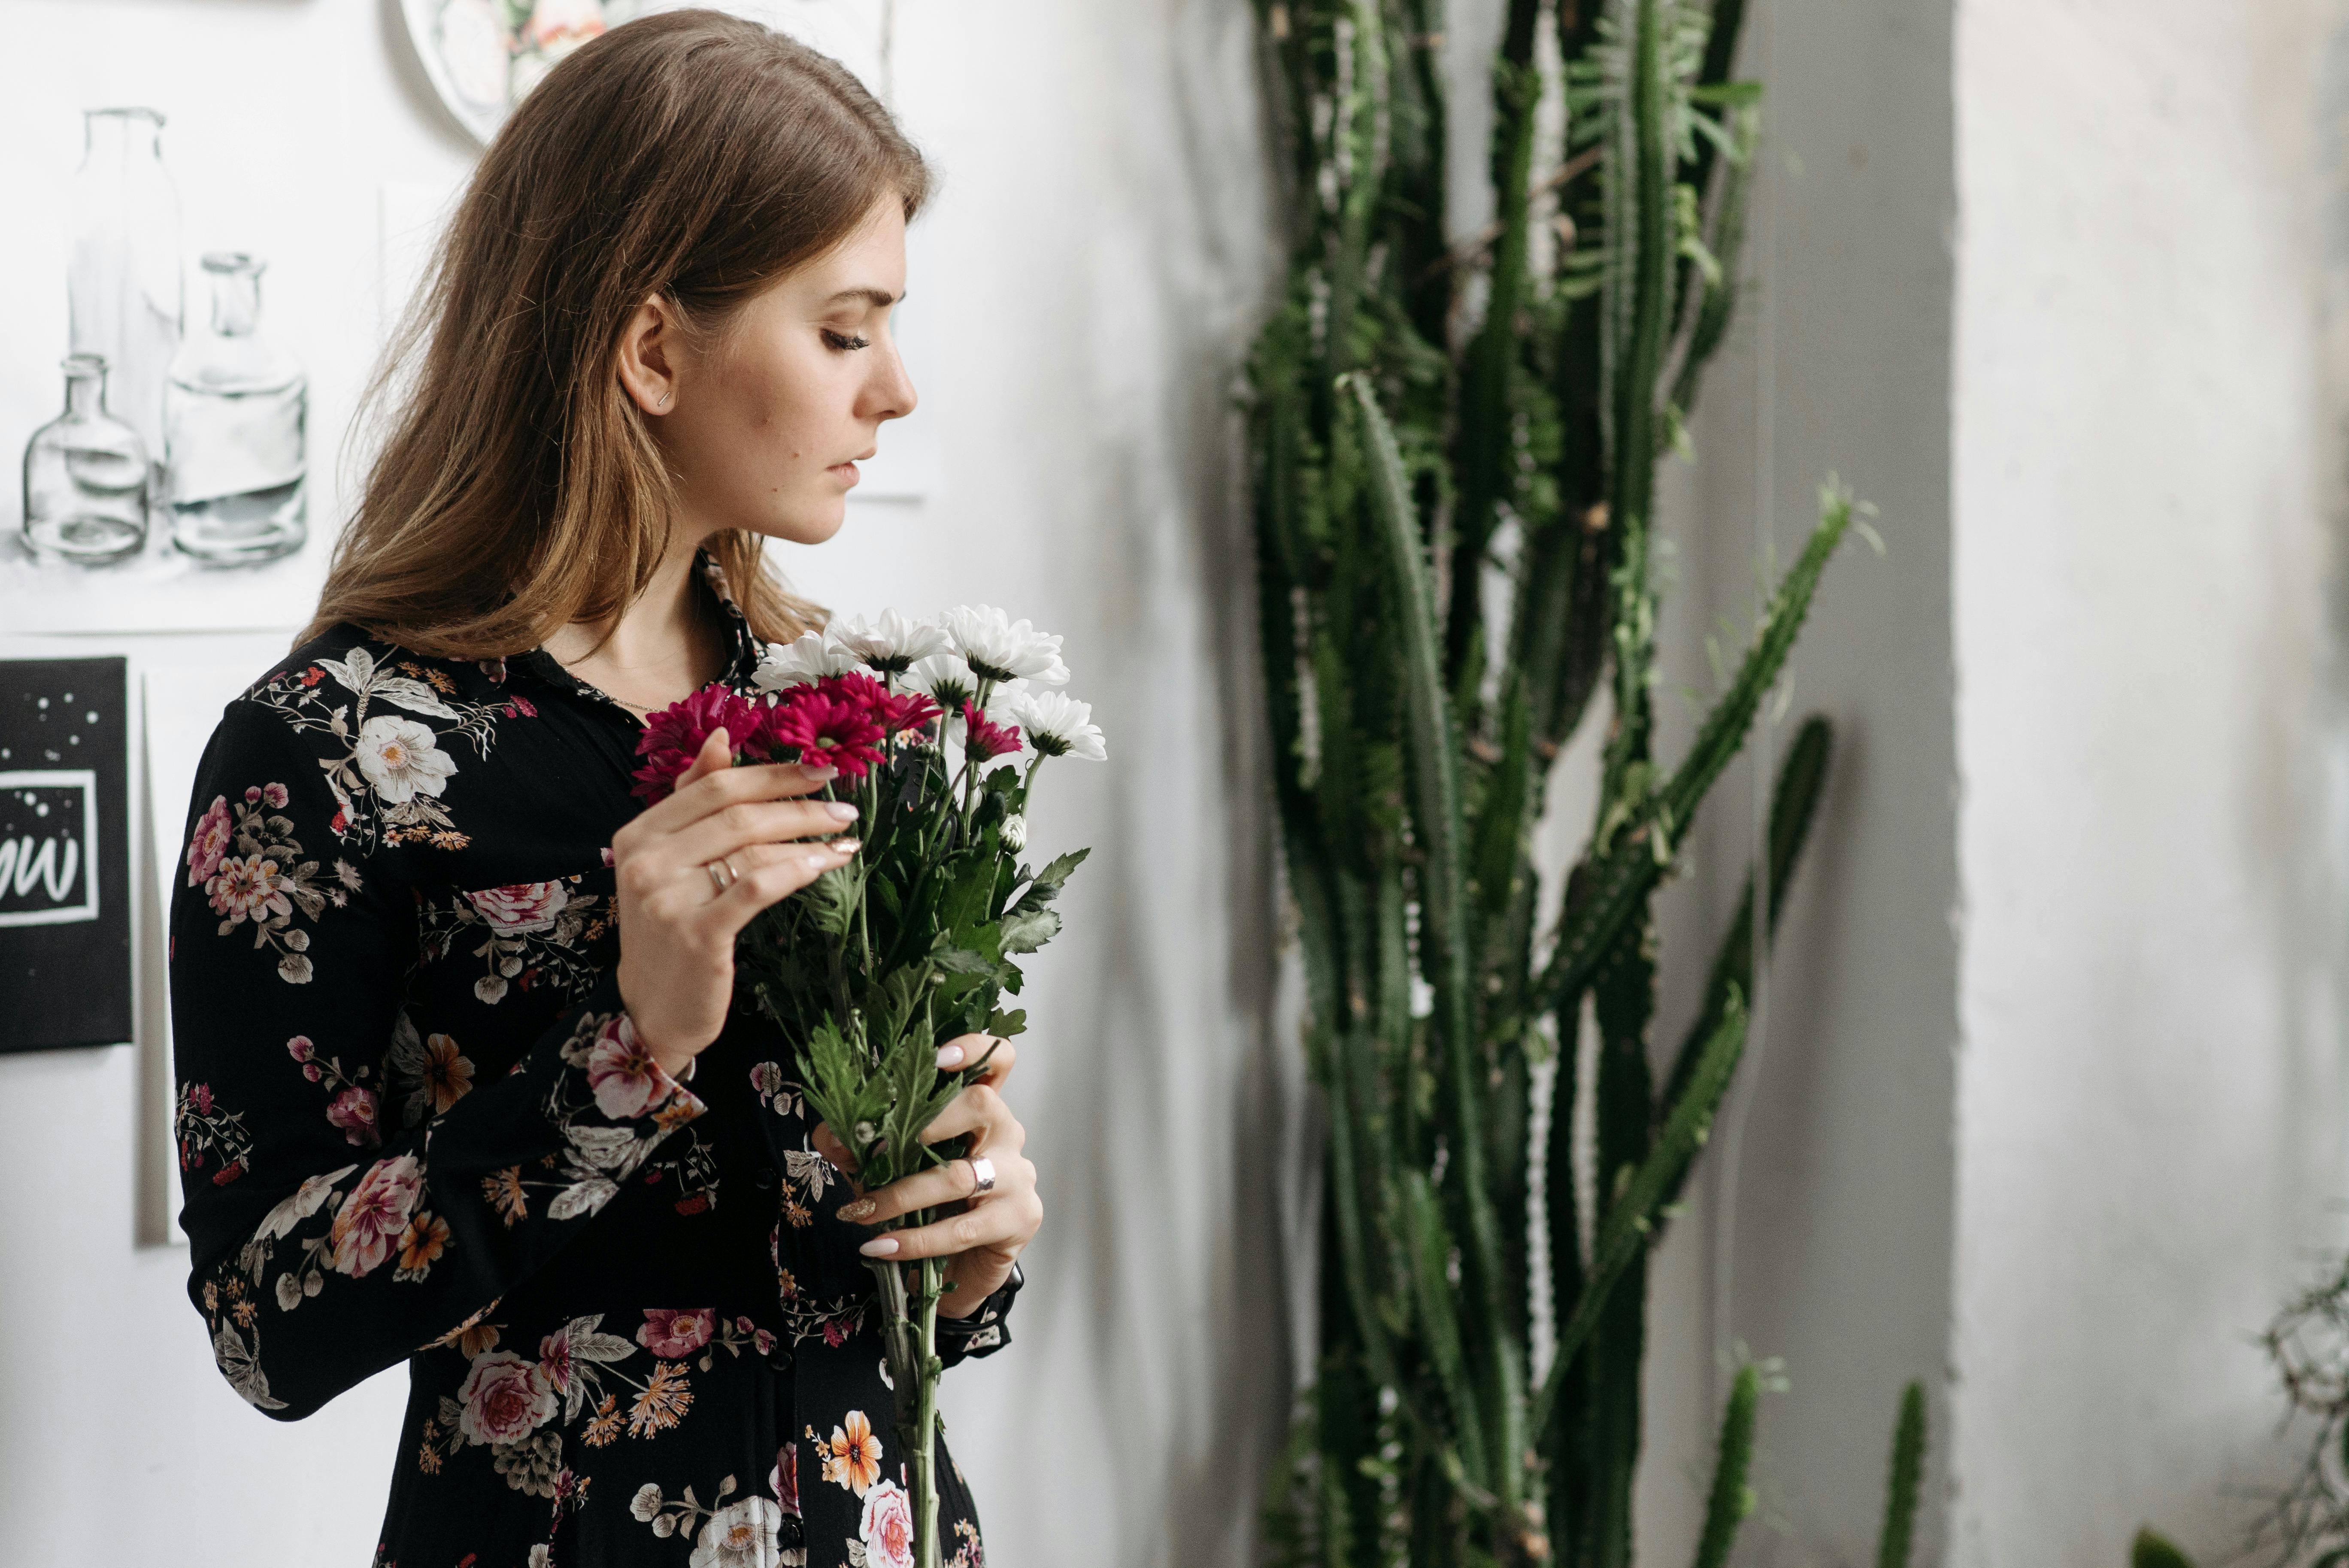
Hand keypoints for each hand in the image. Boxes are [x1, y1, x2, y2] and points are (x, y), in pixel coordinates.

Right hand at [610, 728, 859, 1078]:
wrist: (653, 1007)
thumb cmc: (671, 929)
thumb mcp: (670, 862)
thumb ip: (693, 802)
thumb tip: (720, 738)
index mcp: (639, 834)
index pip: (713, 786)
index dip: (771, 773)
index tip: (819, 769)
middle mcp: (645, 861)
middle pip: (737, 813)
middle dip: (798, 805)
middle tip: (842, 807)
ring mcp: (668, 898)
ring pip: (752, 848)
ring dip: (807, 838)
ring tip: (845, 839)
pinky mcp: (697, 934)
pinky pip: (757, 887)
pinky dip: (796, 870)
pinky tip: (824, 865)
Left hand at [812, 1034, 1041, 1317]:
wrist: (964, 1270)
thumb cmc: (933, 1208)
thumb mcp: (890, 1171)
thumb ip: (860, 1148)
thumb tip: (828, 1133)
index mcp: (982, 1109)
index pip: (997, 1060)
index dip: (973, 1047)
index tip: (936, 1056)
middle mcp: (1007, 1133)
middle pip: (982, 1103)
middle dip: (926, 1120)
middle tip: (878, 1145)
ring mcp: (1018, 1176)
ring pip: (961, 1173)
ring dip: (902, 1194)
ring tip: (862, 1211)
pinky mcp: (1019, 1219)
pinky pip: (961, 1228)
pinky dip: (915, 1239)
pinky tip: (882, 1246)